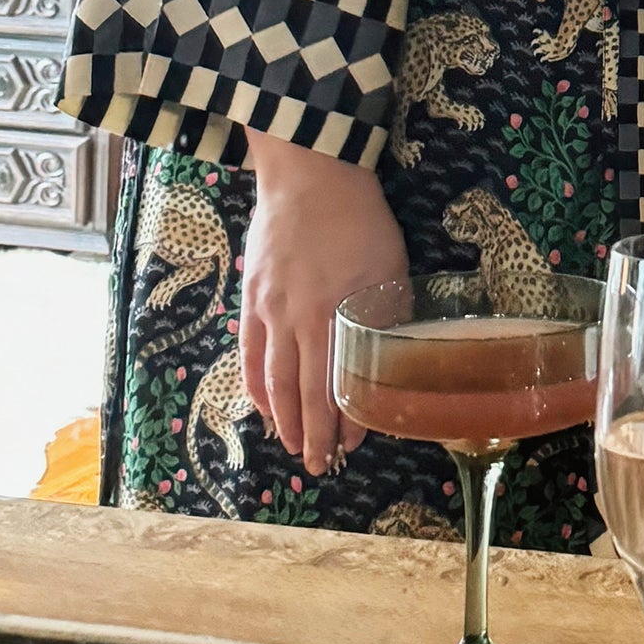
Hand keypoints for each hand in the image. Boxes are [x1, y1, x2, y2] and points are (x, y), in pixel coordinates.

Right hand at [239, 135, 408, 478]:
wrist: (310, 178)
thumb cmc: (360, 220)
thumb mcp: (391, 268)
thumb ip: (386, 314)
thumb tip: (393, 355)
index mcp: (338, 315)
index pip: (338, 384)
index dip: (343, 421)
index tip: (351, 447)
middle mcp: (299, 321)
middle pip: (303, 392)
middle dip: (312, 434)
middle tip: (320, 466)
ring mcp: (269, 312)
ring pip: (273, 380)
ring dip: (283, 420)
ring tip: (293, 447)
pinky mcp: (250, 300)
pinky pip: (249, 355)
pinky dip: (256, 386)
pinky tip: (264, 407)